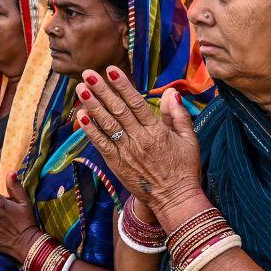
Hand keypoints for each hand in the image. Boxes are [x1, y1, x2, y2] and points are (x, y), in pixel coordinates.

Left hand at [75, 65, 202, 222]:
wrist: (175, 200)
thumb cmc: (184, 169)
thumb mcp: (189, 140)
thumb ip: (178, 115)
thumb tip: (172, 93)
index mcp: (157, 132)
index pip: (136, 104)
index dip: (122, 86)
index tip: (111, 70)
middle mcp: (139, 140)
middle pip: (117, 110)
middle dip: (102, 90)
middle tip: (87, 73)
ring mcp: (126, 152)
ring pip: (106, 125)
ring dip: (92, 106)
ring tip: (80, 89)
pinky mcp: (116, 164)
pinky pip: (101, 144)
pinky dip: (90, 130)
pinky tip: (81, 116)